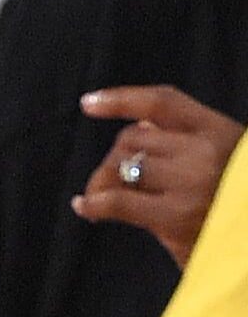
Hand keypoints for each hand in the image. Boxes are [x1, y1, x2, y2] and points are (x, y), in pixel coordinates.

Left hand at [73, 86, 242, 266]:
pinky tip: (84, 207)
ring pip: (123, 165)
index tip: (89, 103)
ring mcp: (192, 181)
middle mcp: (206, 151)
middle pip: (132, 137)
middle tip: (110, 181)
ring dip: (105, 180)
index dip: (121, 100)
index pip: (162, 103)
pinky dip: (94, 203)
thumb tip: (141, 124)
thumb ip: (189, 139)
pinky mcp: (178, 216)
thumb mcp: (228, 160)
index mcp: (222, 131)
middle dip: (115, 157)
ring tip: (101, 198)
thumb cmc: (242, 206)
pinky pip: (118, 200)